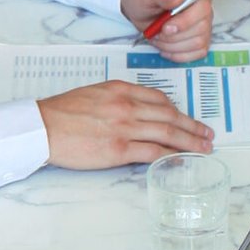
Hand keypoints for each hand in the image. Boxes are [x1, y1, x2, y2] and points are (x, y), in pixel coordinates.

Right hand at [39, 79, 212, 167]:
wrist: (41, 128)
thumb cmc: (61, 113)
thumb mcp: (93, 94)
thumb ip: (117, 99)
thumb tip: (136, 110)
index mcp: (120, 89)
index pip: (159, 98)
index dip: (178, 110)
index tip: (188, 118)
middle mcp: (127, 105)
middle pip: (170, 116)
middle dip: (192, 126)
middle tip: (207, 135)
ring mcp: (124, 127)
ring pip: (167, 133)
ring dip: (189, 141)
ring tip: (203, 148)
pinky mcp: (119, 149)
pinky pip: (153, 152)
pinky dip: (170, 156)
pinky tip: (180, 160)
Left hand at [120, 0, 214, 60]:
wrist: (140, 6)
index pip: (203, 6)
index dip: (186, 20)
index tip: (166, 27)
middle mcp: (202, 5)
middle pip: (202, 27)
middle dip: (174, 36)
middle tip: (157, 31)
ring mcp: (203, 23)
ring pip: (198, 43)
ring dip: (173, 45)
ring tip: (158, 36)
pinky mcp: (199, 38)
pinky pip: (196, 53)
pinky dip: (177, 54)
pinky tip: (165, 46)